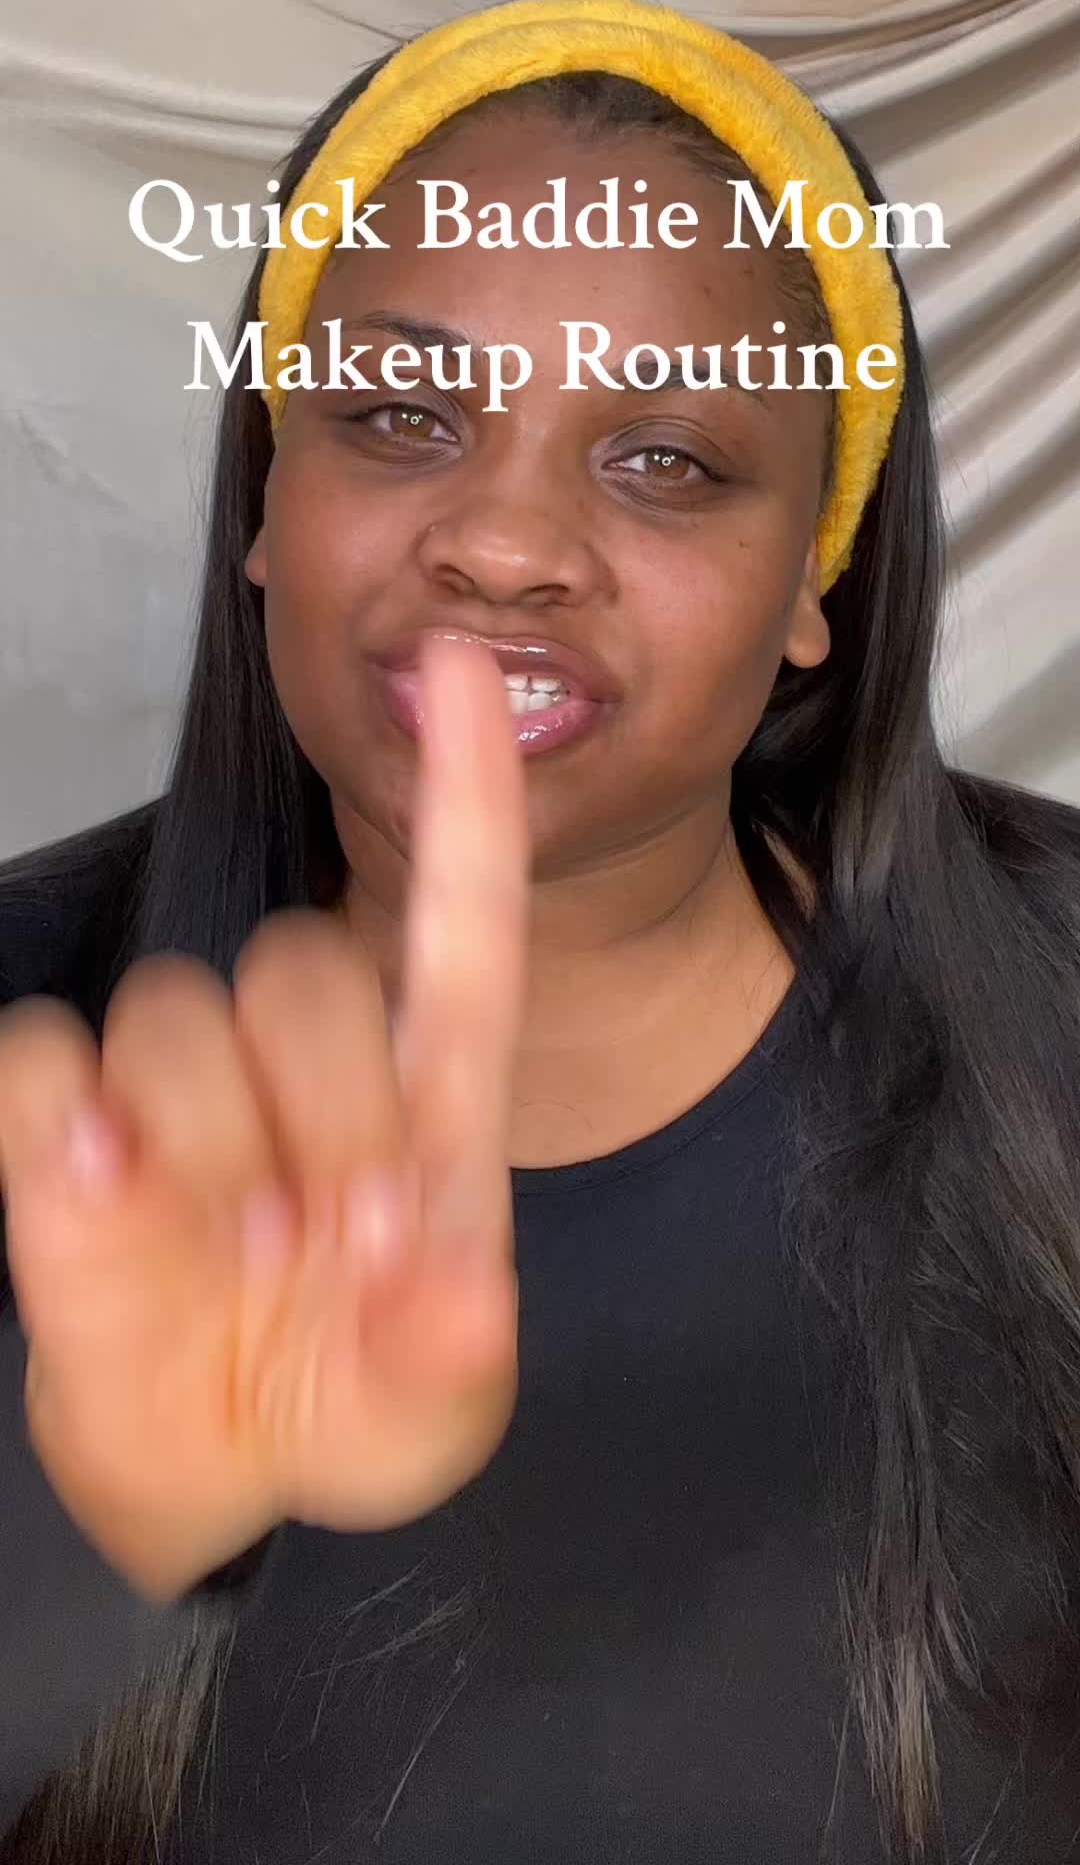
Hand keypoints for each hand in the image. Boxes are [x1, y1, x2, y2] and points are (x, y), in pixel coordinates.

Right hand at [0, 635, 528, 1601]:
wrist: (214, 1468)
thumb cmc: (345, 1402)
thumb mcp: (426, 1415)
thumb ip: (452, 1355)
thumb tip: (455, 1290)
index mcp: (430, 1104)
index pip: (459, 926)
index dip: (466, 794)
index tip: (460, 669)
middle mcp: (307, 1066)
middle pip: (304, 966)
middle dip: (327, 1109)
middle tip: (330, 1237)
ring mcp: (177, 1091)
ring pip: (172, 1013)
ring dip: (202, 1146)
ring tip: (225, 1257)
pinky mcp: (61, 1131)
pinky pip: (41, 1060)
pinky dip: (61, 1123)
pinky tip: (101, 1202)